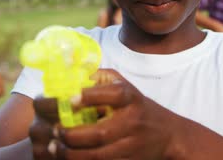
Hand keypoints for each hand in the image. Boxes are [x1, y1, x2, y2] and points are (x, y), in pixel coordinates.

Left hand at [30, 69, 174, 158]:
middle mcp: (133, 122)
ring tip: (55, 147)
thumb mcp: (124, 86)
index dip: (91, 96)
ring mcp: (131, 145)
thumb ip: (99, 79)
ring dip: (73, 154)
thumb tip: (70, 72)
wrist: (168, 135)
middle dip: (73, 135)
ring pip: (99, 155)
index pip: (114, 95)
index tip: (69, 100)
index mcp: (131, 98)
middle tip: (54, 130)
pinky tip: (67, 158)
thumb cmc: (137, 106)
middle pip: (101, 133)